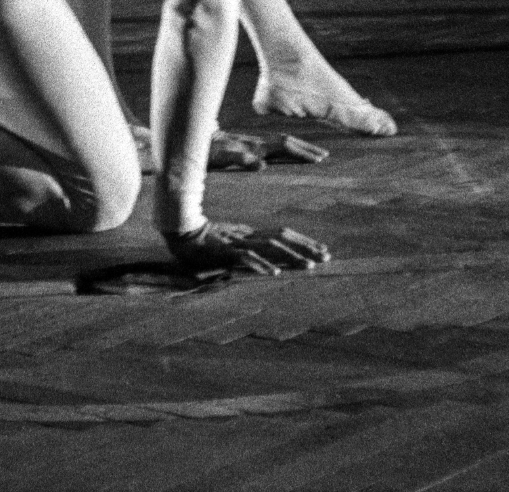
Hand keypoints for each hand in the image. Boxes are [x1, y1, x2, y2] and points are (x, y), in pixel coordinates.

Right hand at [164, 222, 330, 275]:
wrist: (180, 233)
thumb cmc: (205, 242)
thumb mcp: (232, 246)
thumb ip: (250, 252)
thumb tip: (271, 262)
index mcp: (251, 234)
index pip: (283, 234)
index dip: (304, 241)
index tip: (323, 250)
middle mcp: (248, 236)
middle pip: (282, 238)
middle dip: (306, 246)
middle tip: (327, 255)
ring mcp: (237, 243)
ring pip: (269, 247)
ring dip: (291, 256)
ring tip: (309, 265)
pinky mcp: (225, 251)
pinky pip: (246, 258)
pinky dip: (261, 265)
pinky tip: (274, 274)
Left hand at [209, 130, 329, 170]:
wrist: (193, 139)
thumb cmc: (206, 152)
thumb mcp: (220, 158)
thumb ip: (238, 159)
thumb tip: (261, 164)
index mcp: (254, 146)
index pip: (284, 146)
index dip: (301, 152)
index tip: (319, 159)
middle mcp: (255, 143)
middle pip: (286, 142)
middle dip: (305, 148)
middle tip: (324, 156)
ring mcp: (251, 144)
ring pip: (280, 143)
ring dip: (297, 148)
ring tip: (312, 155)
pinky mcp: (247, 147)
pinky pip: (271, 148)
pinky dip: (285, 151)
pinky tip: (288, 155)